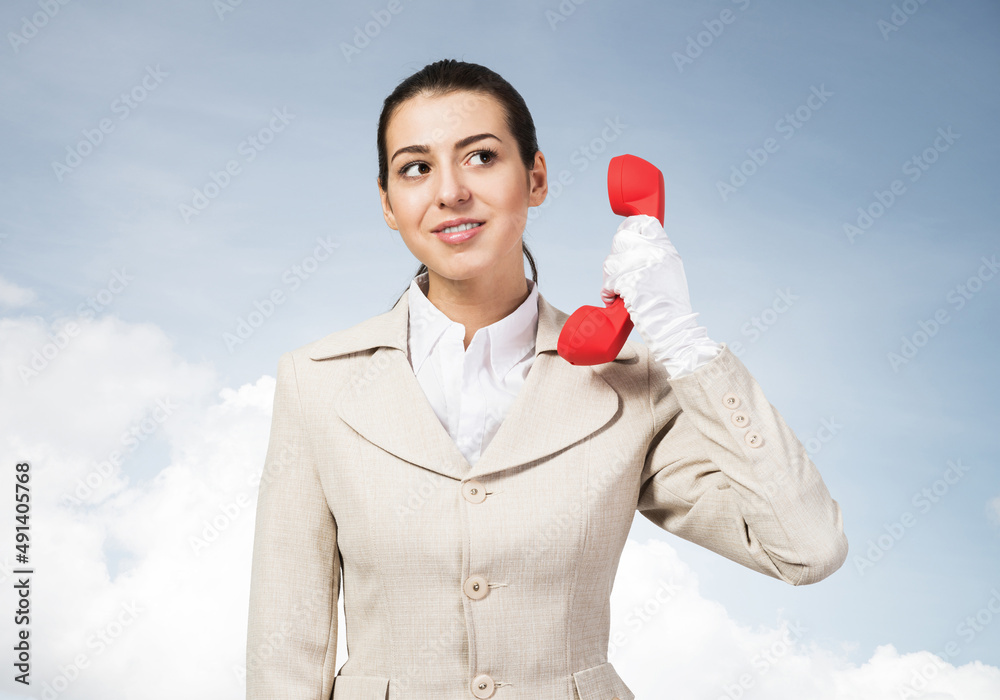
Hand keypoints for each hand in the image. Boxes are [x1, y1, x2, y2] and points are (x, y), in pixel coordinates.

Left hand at [600, 215, 720, 374]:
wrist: (674, 328)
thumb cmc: (670, 307)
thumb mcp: (670, 273)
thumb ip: (655, 258)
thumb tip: (632, 250)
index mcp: (667, 251)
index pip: (645, 223)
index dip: (630, 227)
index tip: (623, 234)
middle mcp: (656, 254)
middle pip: (621, 240)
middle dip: (614, 257)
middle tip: (616, 273)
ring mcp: (644, 268)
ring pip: (610, 262)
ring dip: (609, 278)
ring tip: (617, 291)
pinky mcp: (631, 283)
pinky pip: (608, 282)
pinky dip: (607, 292)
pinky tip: (613, 299)